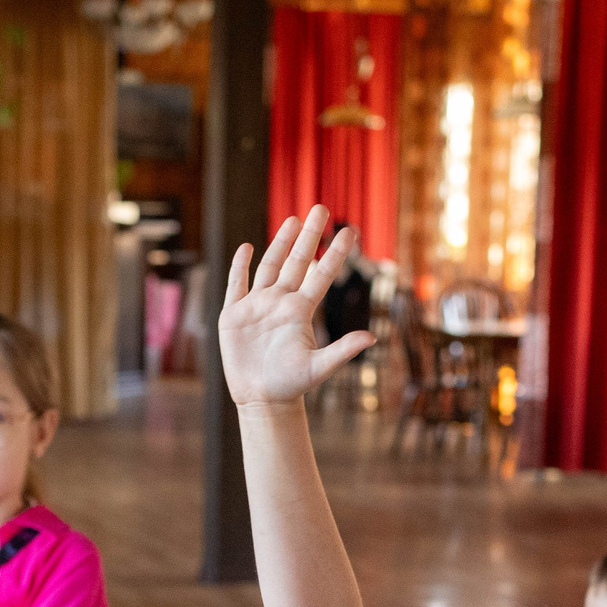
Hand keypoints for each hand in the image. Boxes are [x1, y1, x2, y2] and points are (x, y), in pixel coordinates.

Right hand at [218, 208, 375, 407]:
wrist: (262, 399)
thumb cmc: (292, 385)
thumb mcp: (319, 367)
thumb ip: (343, 351)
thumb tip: (372, 338)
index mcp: (301, 311)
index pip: (322, 274)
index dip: (336, 253)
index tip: (351, 231)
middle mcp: (281, 302)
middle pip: (297, 261)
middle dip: (309, 235)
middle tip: (322, 207)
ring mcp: (257, 306)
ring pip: (270, 266)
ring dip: (280, 243)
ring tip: (293, 220)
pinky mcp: (234, 315)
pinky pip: (236, 284)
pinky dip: (240, 266)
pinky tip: (246, 248)